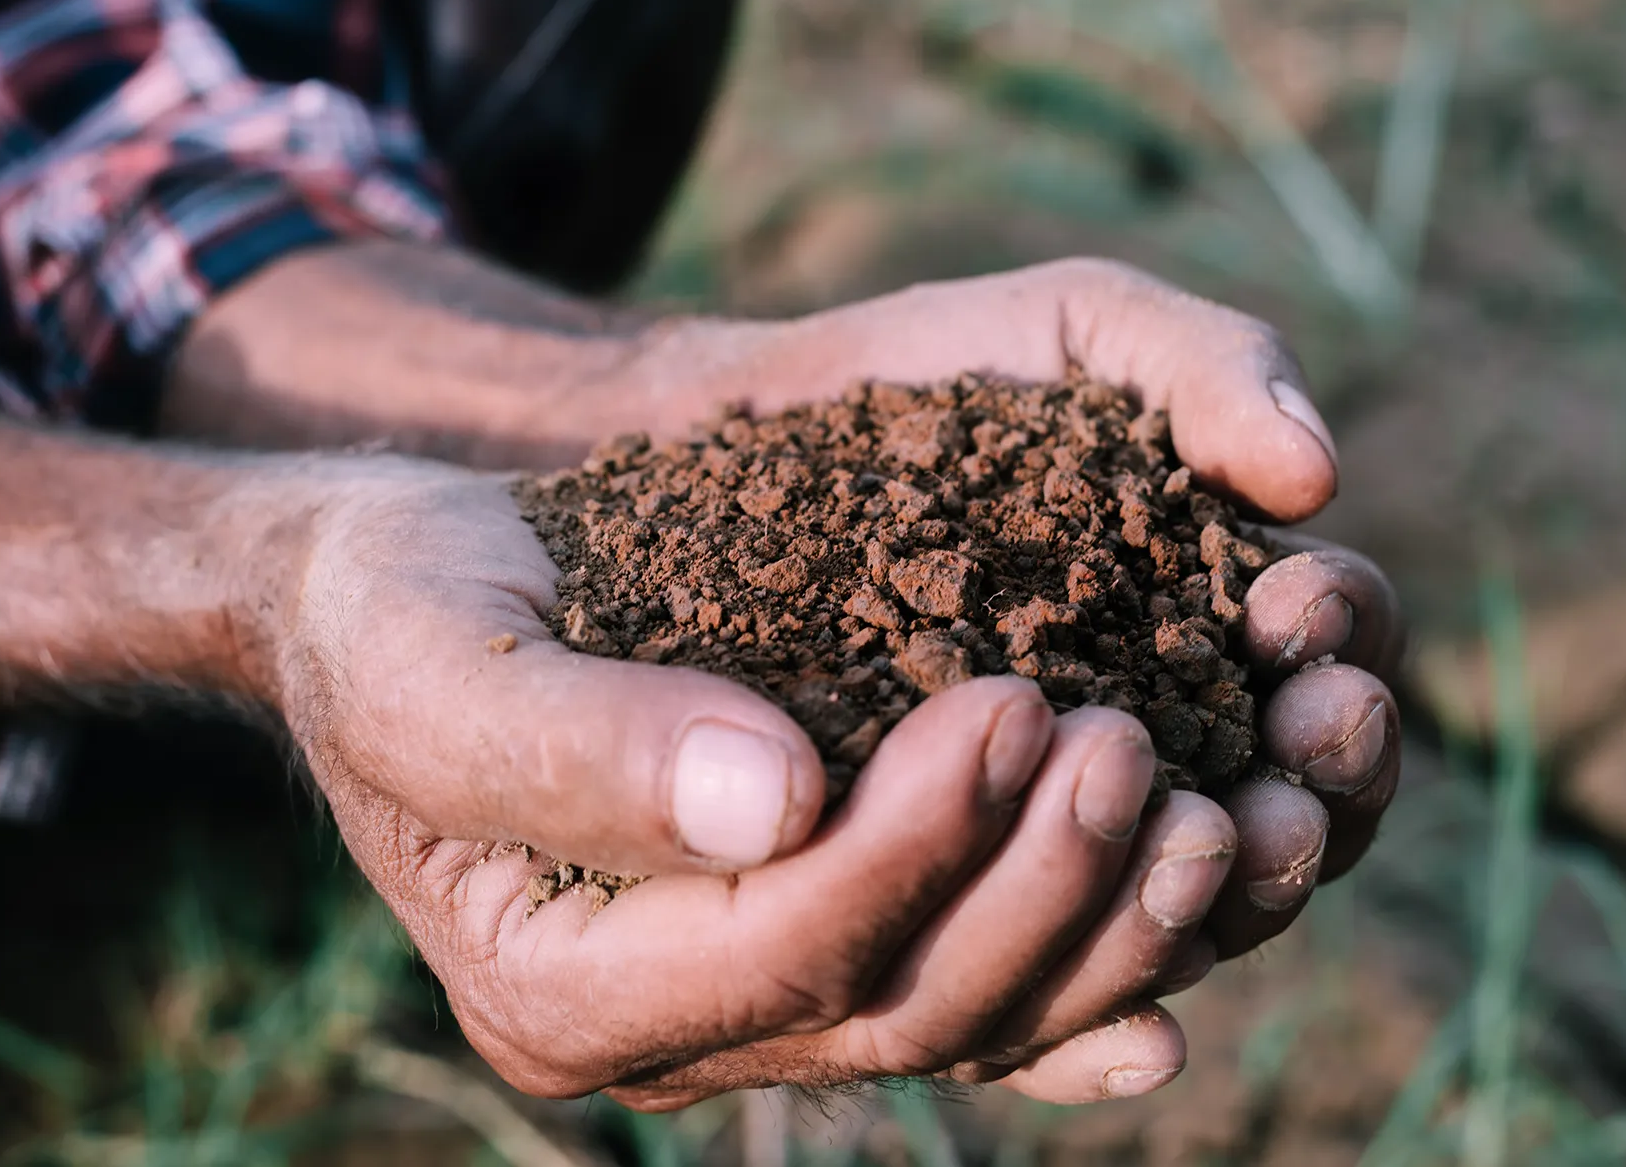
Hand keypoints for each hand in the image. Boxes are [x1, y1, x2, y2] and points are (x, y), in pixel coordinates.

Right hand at [178, 247, 1400, 1098]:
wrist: (404, 594)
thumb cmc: (398, 609)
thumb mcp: (434, 655)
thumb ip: (579, 743)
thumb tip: (779, 802)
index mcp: (562, 985)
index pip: (779, 951)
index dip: (916, 849)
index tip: (1023, 706)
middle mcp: (669, 1030)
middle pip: (904, 1007)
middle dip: (1043, 888)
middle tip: (1141, 745)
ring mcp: (753, 1003)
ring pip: (971, 1017)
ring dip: (1111, 929)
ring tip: (1227, 808)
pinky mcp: (818, 941)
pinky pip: (979, 992)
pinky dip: (1091, 976)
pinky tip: (1195, 936)